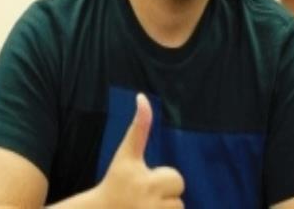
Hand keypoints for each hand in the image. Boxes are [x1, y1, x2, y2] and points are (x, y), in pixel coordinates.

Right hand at [95, 93, 184, 208]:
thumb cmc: (115, 181)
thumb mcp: (126, 153)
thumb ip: (139, 126)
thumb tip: (142, 96)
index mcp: (143, 181)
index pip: (176, 178)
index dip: (163, 179)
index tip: (143, 185)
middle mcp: (147, 202)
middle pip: (178, 198)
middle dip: (166, 196)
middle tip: (144, 197)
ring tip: (144, 208)